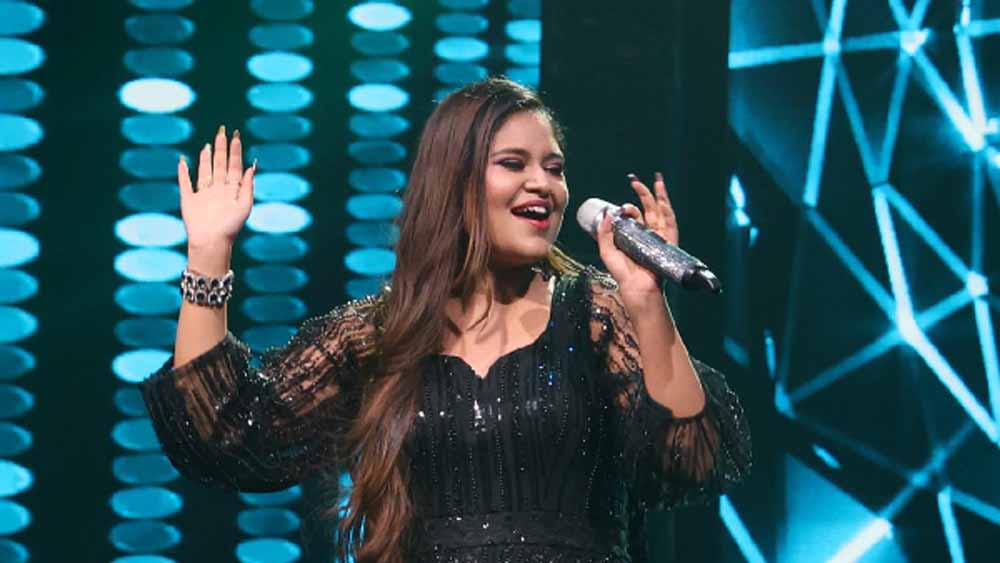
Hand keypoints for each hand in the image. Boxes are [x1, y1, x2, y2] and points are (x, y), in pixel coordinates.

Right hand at [180, 125, 255, 248]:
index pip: (234, 166)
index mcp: (232, 191)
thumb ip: (247, 185)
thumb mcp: (244, 205)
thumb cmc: (230, 227)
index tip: (236, 136)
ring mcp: (203, 194)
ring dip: (205, 159)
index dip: (235, 151)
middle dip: (221, 148)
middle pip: (220, 165)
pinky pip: (185, 184)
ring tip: (208, 146)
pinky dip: (183, 173)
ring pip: (205, 171)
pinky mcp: (189, 201)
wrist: (212, 242)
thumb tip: (251, 166)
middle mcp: (218, 190)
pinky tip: (182, 161)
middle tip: (222, 131)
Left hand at [595, 172, 679, 298]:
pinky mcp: (668, 242)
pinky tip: (663, 198)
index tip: (618, 207)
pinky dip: (667, 209)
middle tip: (634, 180)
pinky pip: (670, 223)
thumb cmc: (623, 274)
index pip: (634, 216)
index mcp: (635, 237)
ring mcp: (659, 237)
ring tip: (656, 180)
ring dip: (659, 195)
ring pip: (661, 212)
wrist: (637, 288)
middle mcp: (649, 235)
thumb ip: (605, 233)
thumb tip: (606, 214)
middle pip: (648, 209)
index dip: (627, 208)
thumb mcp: (607, 252)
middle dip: (643, 193)